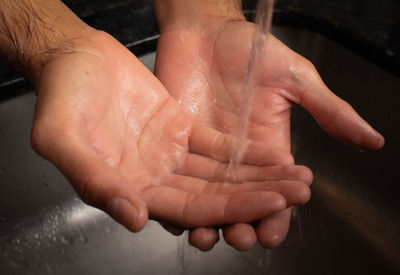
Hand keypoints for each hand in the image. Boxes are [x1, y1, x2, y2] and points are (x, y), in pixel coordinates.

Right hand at [30, 30, 312, 233]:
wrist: (71, 57)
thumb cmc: (59, 94)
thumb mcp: (61, 137)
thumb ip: (93, 179)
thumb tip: (134, 217)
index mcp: (129, 188)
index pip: (190, 208)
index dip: (233, 209)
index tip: (272, 204)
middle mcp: (153, 177)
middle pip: (214, 194)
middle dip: (258, 195)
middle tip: (299, 192)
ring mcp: (169, 153)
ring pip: (221, 172)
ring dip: (258, 176)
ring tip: (297, 177)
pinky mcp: (179, 127)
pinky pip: (217, 145)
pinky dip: (244, 151)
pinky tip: (272, 155)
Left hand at [155, 20, 383, 249]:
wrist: (207, 30)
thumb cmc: (252, 49)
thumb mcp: (295, 79)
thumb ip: (328, 111)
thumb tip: (373, 140)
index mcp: (268, 150)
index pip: (274, 192)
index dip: (276, 214)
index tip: (274, 232)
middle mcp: (236, 160)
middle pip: (240, 205)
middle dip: (242, 226)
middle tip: (241, 236)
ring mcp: (203, 155)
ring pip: (206, 202)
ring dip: (208, 223)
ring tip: (207, 236)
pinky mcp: (175, 146)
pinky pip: (174, 182)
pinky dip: (174, 203)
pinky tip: (175, 219)